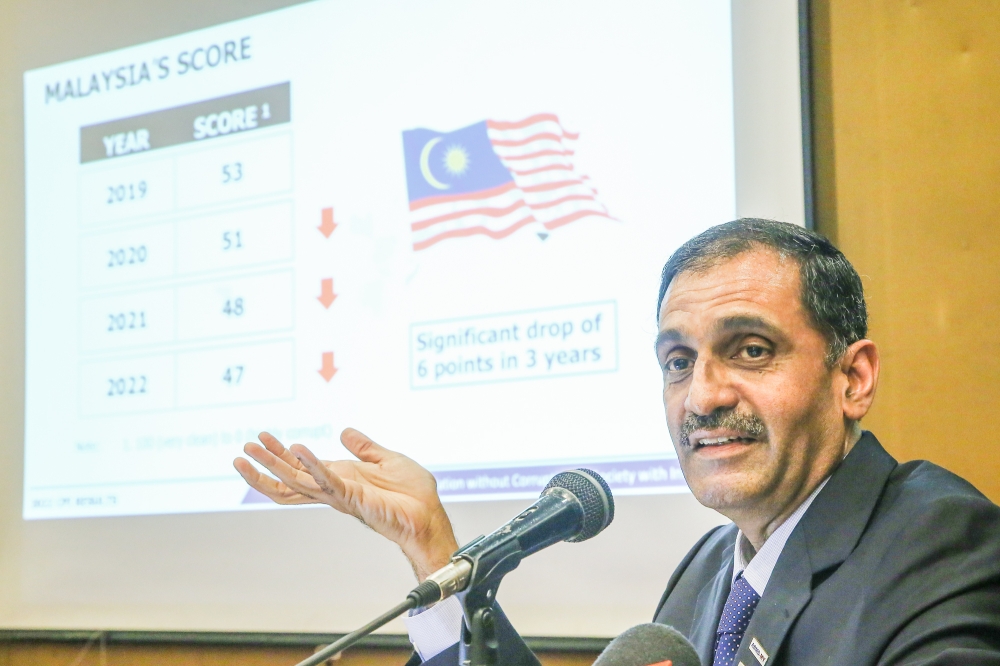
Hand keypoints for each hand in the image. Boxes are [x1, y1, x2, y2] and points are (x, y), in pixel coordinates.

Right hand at [233, 428, 458, 580]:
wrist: (428, 515)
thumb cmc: (412, 494)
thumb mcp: (387, 459)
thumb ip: (365, 447)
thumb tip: (345, 432)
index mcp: (340, 478)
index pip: (301, 467)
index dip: (280, 453)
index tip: (262, 437)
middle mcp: (334, 489)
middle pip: (289, 479)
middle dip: (264, 464)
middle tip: (243, 448)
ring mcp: (340, 495)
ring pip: (296, 483)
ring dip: (274, 465)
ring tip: (253, 450)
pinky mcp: (352, 497)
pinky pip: (327, 480)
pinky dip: (312, 464)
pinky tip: (298, 449)